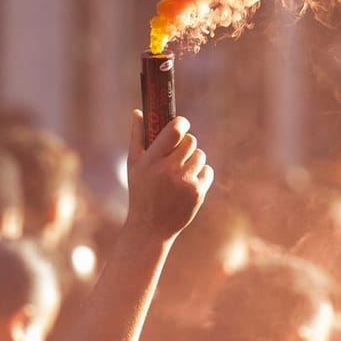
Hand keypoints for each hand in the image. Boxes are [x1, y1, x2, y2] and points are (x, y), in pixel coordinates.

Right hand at [124, 110, 211, 242]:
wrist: (151, 228)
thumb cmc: (140, 192)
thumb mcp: (133, 165)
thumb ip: (137, 136)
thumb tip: (138, 112)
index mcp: (151, 160)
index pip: (175, 130)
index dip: (182, 123)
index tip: (181, 124)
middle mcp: (169, 170)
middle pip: (191, 141)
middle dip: (186, 144)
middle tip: (178, 152)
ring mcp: (185, 182)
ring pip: (200, 155)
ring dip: (193, 159)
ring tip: (180, 171)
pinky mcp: (198, 193)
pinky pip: (207, 170)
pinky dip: (200, 174)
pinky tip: (188, 182)